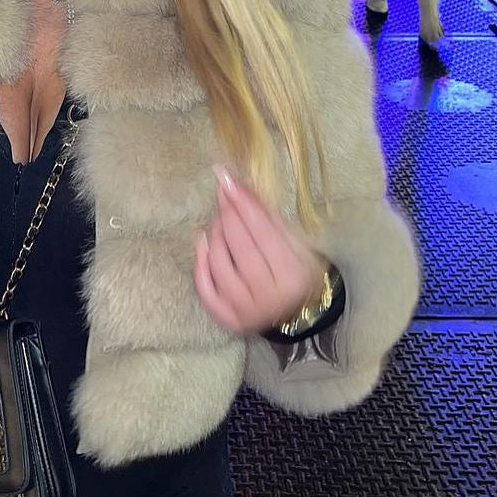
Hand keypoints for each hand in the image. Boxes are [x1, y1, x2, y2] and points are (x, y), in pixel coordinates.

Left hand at [193, 166, 326, 335]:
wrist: (296, 315)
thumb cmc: (296, 273)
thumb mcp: (294, 244)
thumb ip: (267, 216)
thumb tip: (240, 184)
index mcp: (292, 276)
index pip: (261, 230)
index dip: (242, 201)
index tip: (225, 177)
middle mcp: (268, 297)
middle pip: (239, 244)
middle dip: (227, 212)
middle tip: (222, 192)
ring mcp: (245, 311)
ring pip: (218, 263)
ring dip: (215, 233)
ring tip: (221, 219)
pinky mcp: (226, 319)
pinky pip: (204, 287)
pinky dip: (200, 261)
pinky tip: (203, 241)